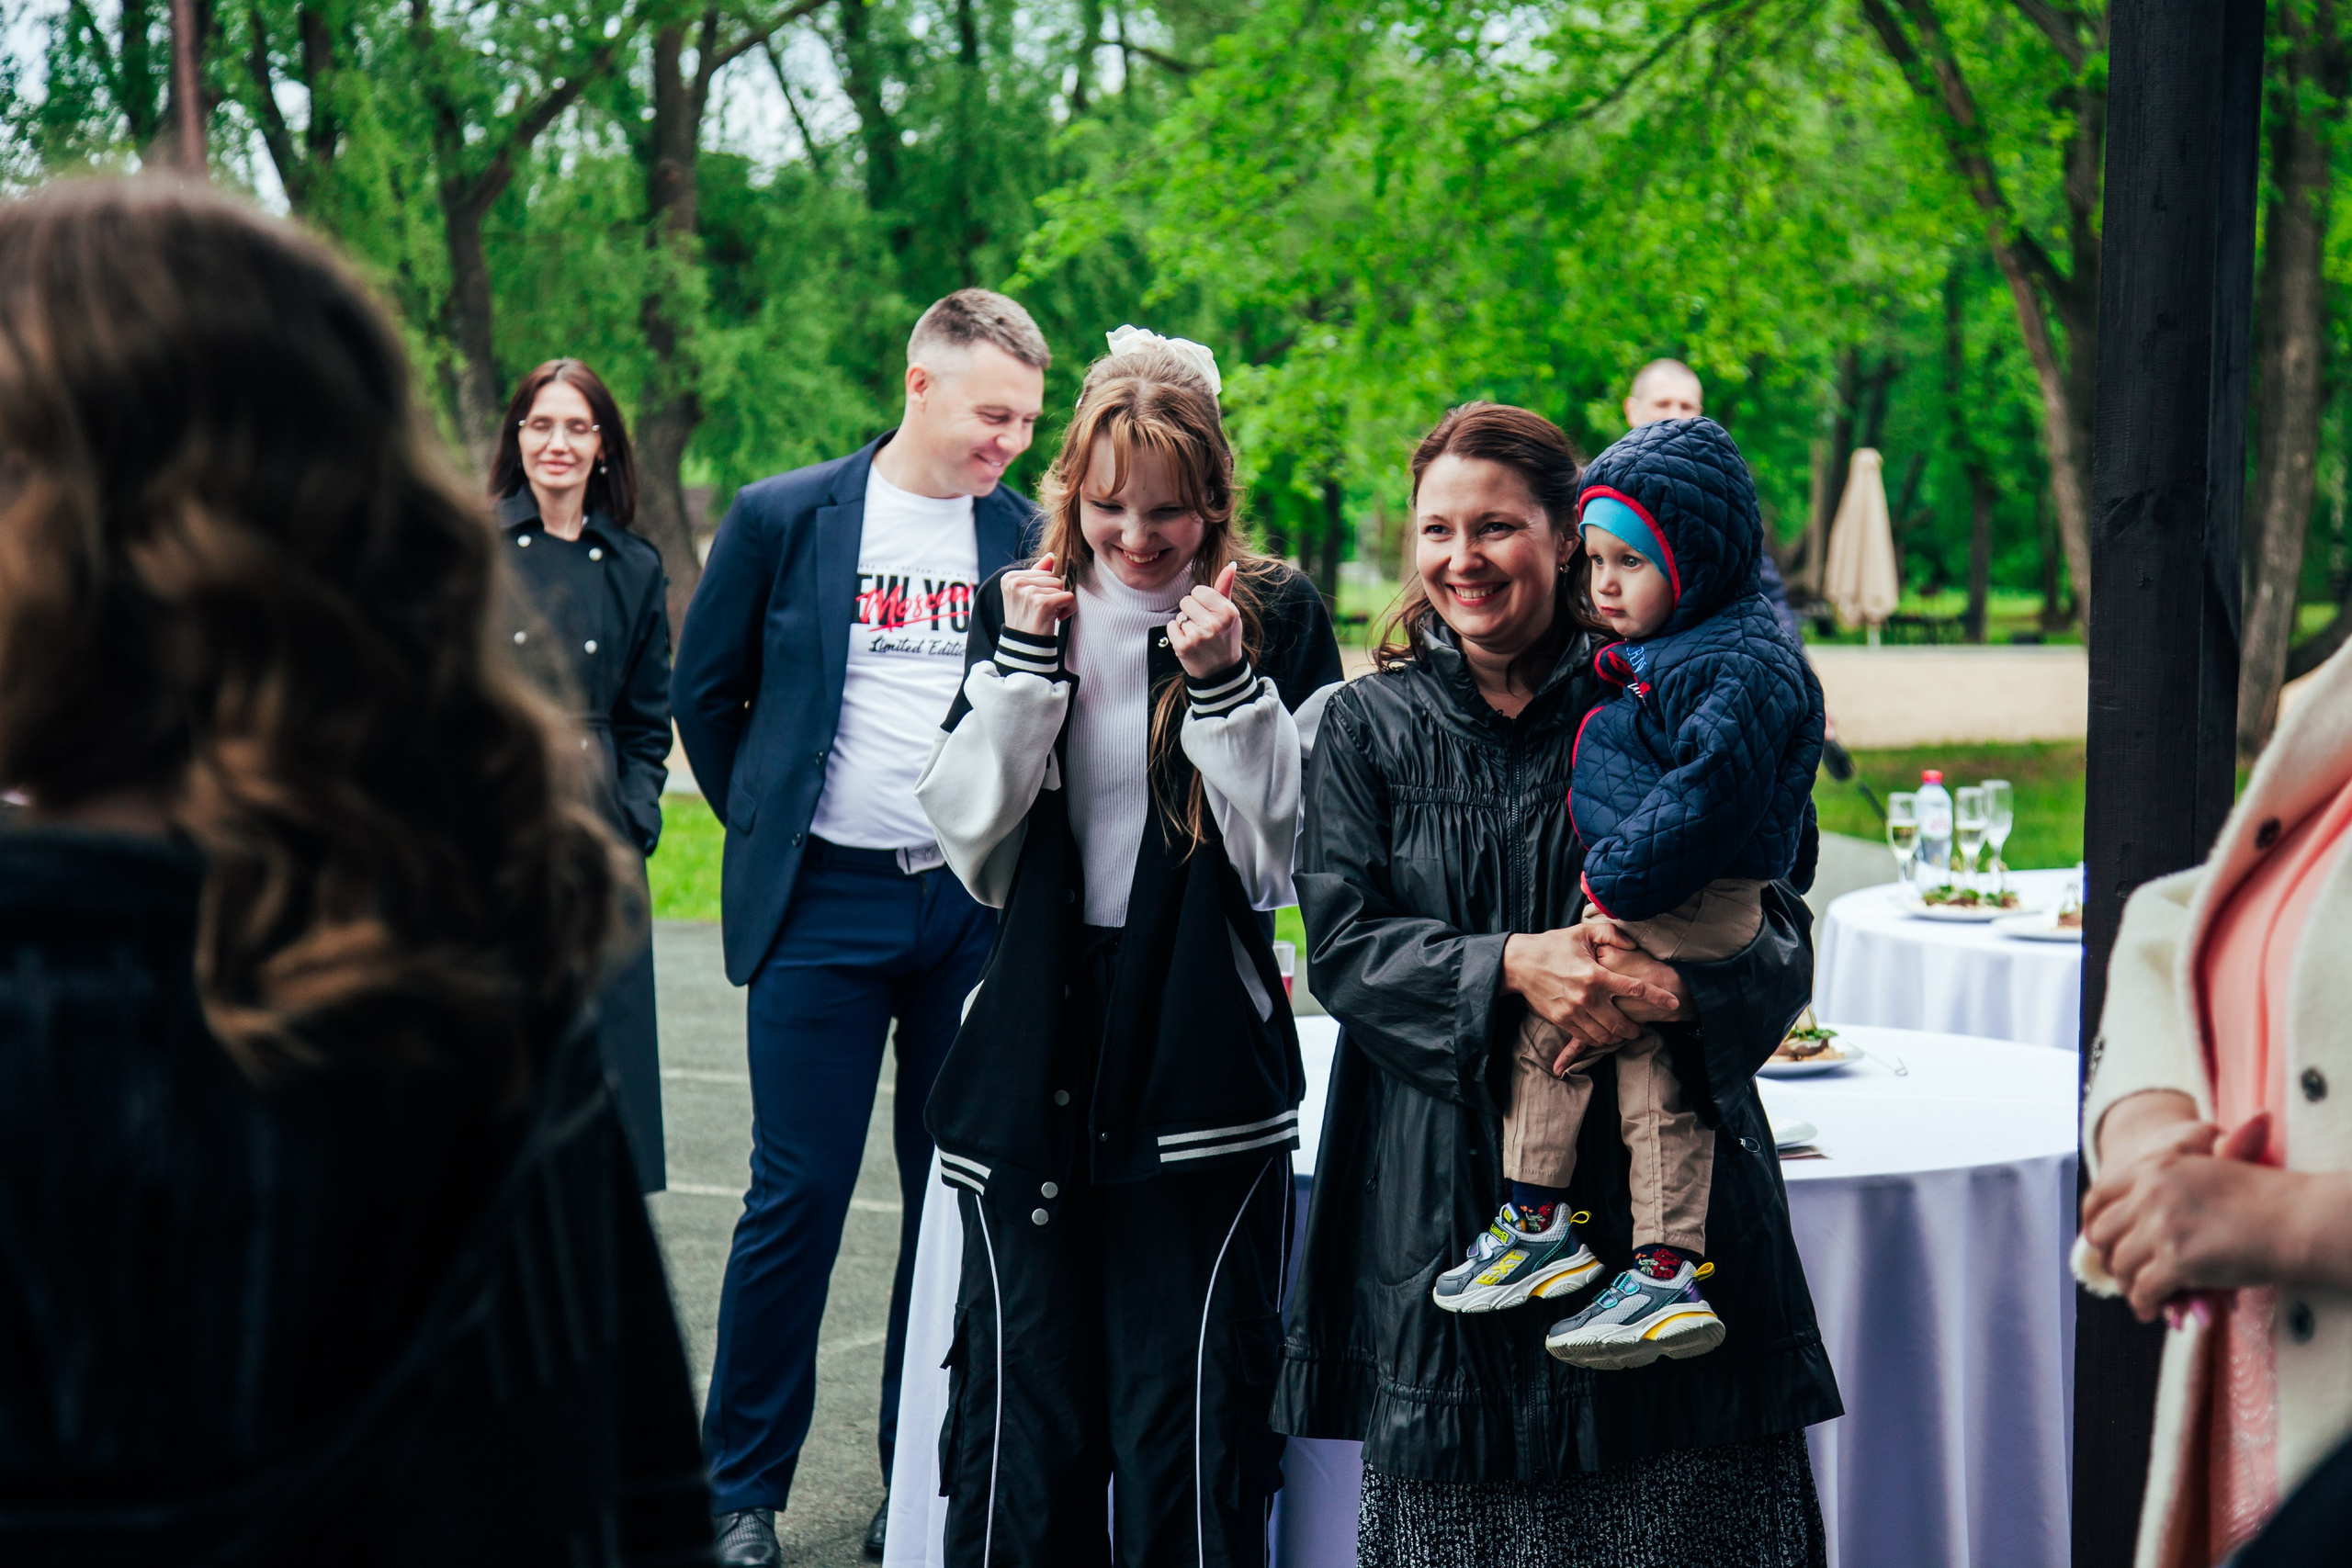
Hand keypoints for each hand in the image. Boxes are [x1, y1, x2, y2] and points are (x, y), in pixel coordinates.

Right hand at [1002, 552, 1075, 636]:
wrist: (1024, 646)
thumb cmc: (1027, 619)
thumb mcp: (1025, 594)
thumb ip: (1037, 573)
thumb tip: (1051, 556)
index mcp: (1010, 577)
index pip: (1044, 571)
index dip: (1046, 588)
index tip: (1037, 603)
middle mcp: (1017, 582)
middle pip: (1053, 577)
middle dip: (1055, 594)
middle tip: (1043, 611)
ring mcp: (1029, 592)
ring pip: (1061, 586)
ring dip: (1061, 602)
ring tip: (1048, 615)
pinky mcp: (1042, 603)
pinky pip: (1069, 596)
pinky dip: (1069, 609)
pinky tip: (1057, 618)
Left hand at [1169, 562, 1244, 678]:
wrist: (1221, 671)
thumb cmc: (1225, 636)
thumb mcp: (1230, 613)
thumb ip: (1226, 588)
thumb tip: (1231, 564)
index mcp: (1228, 612)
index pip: (1199, 590)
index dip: (1201, 601)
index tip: (1209, 614)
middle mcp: (1214, 623)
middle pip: (1186, 600)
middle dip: (1191, 611)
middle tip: (1203, 626)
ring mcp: (1198, 636)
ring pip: (1179, 614)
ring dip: (1185, 623)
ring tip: (1198, 636)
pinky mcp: (1183, 646)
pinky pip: (1171, 626)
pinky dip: (1176, 633)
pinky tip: (1189, 643)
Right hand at [1503, 924, 1679, 1048]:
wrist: (1520, 964)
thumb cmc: (1554, 945)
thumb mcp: (1583, 933)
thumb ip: (1613, 935)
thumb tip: (1634, 945)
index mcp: (1596, 974)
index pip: (1635, 988)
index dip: (1658, 997)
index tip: (1674, 1003)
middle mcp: (1587, 997)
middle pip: (1622, 1023)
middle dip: (1637, 1028)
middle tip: (1642, 1026)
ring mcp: (1574, 1012)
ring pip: (1606, 1035)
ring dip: (1620, 1036)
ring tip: (1625, 1032)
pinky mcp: (1562, 1021)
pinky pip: (1587, 1038)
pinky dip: (1601, 1039)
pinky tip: (1605, 1033)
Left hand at [2078, 1112, 2333, 1320]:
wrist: (2294, 1216)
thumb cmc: (2257, 1195)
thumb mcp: (2203, 1169)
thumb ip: (2164, 1180)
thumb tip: (2132, 1203)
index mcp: (2153, 1166)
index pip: (2099, 1195)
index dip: (2094, 1221)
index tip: (2099, 1240)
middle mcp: (2150, 1193)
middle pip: (2104, 1233)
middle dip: (2109, 1257)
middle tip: (2121, 1274)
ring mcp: (2162, 1227)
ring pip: (2122, 1265)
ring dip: (2127, 1286)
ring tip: (2139, 1297)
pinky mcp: (2178, 1261)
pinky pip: (2144, 1290)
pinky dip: (2144, 1304)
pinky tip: (2152, 1311)